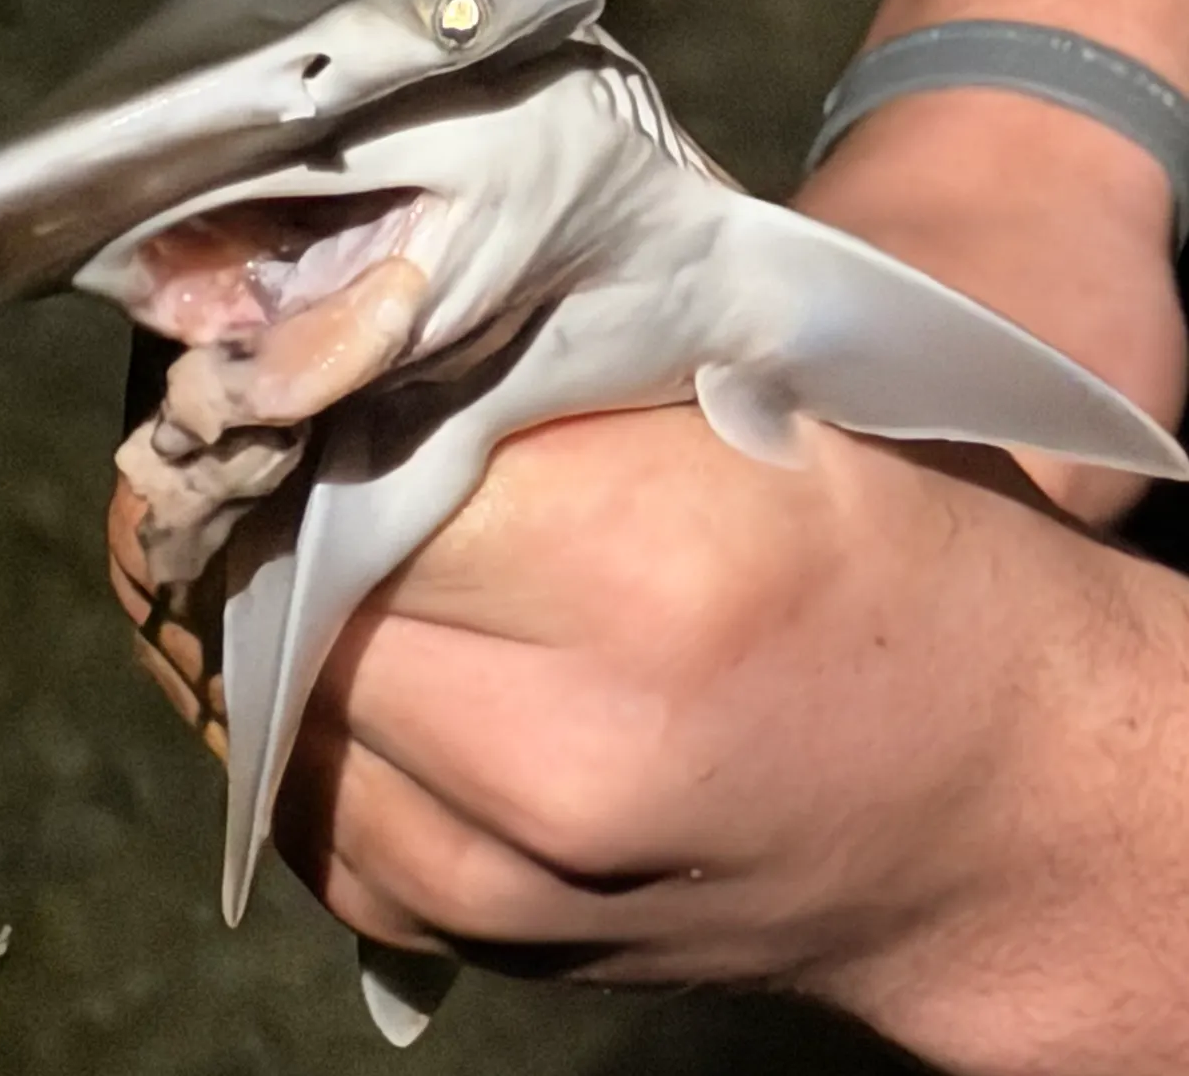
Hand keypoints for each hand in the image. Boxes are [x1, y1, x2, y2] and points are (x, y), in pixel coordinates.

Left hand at [108, 381, 1188, 1075]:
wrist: (976, 806)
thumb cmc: (886, 562)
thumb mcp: (753, 399)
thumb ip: (547, 353)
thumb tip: (351, 308)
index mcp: (638, 567)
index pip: (354, 452)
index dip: (316, 394)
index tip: (305, 356)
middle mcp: (554, 749)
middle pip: (288, 581)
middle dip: (274, 498)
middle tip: (295, 435)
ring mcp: (499, 878)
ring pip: (268, 698)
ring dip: (272, 605)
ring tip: (328, 535)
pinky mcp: (460, 938)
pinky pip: (304, 800)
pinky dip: (307, 710)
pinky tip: (375, 647)